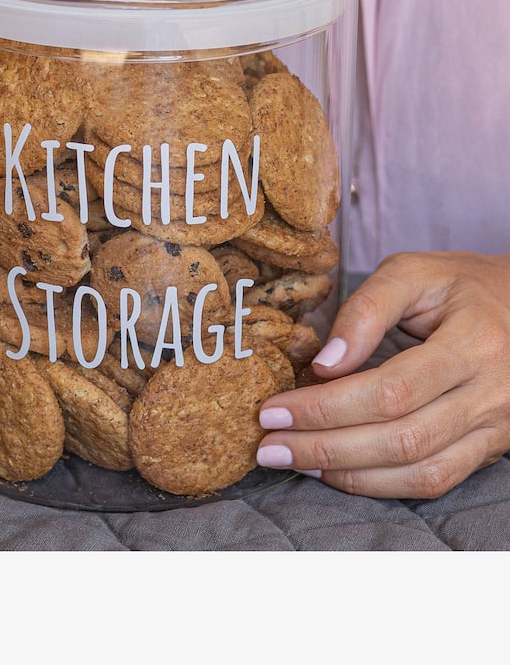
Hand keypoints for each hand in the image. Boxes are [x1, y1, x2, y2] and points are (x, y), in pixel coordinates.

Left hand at [255, 251, 509, 498]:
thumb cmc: (461, 285)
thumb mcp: (413, 272)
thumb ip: (366, 308)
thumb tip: (325, 362)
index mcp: (472, 342)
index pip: (391, 389)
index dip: (327, 406)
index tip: (274, 409)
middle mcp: (489, 393)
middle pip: (401, 437)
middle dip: (325, 447)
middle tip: (268, 445)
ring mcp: (494, 427)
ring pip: (418, 470)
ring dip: (348, 474)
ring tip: (293, 460)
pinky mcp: (489, 447)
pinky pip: (434, 481)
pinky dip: (381, 485)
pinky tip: (336, 471)